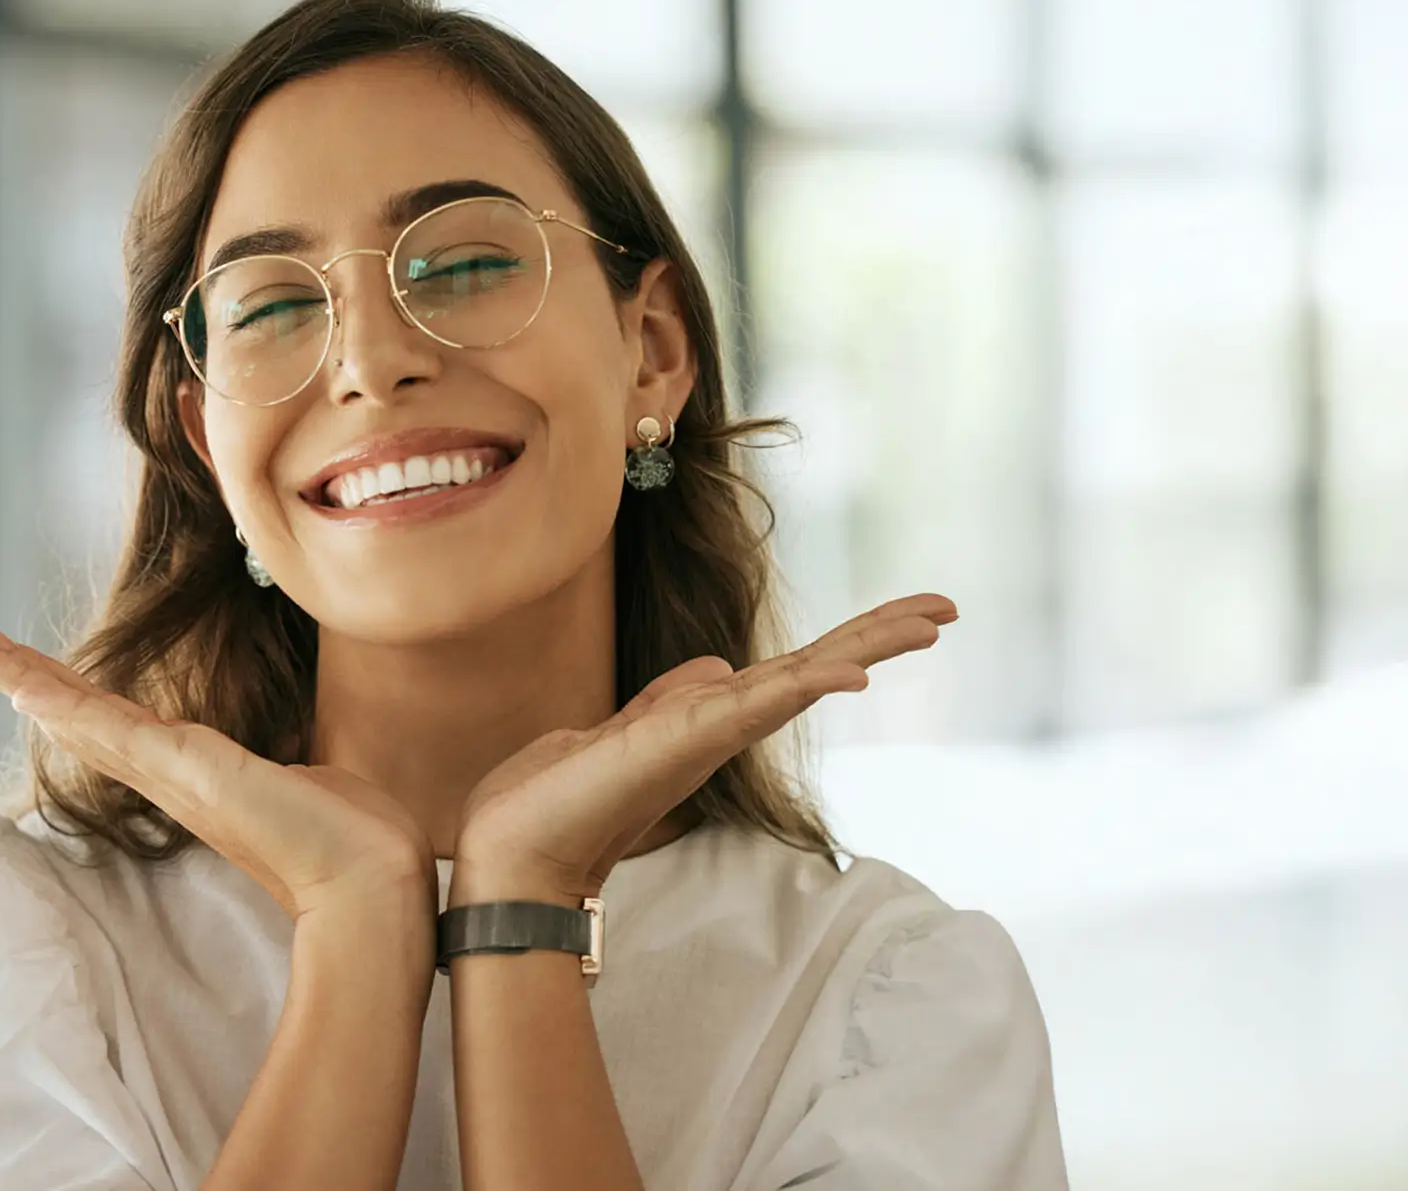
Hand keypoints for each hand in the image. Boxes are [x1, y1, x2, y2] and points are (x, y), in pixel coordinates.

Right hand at [0, 617, 437, 922]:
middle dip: (10, 670)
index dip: (59, 690)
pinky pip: (110, 727)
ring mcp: (172, 773)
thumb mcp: (308, 779)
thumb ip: (286, 766)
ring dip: (14, 673)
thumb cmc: (353, 838)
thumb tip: (303, 764)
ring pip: (75, 713)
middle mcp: (168, 774)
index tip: (16, 668)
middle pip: (70, 712)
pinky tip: (20, 683)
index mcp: (191, 772)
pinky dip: (60, 701)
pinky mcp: (188, 770)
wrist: (376, 881)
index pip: (108, 719)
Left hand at [451, 594, 959, 903]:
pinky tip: (851, 673)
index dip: (849, 642)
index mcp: (708, 719)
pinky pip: (756, 706)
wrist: (511, 851)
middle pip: (816, 670)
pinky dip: (805, 687)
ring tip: (930, 620)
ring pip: (802, 680)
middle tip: (947, 608)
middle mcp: (720, 728)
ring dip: (866, 647)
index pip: (793, 670)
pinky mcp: (684, 742)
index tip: (908, 616)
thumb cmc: (557, 798)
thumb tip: (718, 666)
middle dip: (880, 636)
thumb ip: (672, 698)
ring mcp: (708, 736)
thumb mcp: (622, 729)